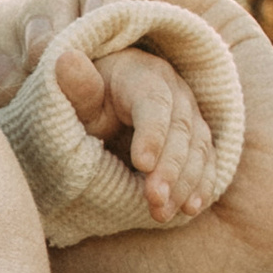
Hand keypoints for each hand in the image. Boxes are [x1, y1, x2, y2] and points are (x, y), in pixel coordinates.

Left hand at [84, 46, 218, 225]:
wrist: (106, 98)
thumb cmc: (87, 97)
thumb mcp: (77, 93)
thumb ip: (77, 86)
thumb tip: (66, 60)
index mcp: (145, 75)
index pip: (154, 104)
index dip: (152, 134)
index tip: (141, 164)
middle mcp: (175, 92)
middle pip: (181, 130)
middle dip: (170, 168)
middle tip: (154, 200)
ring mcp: (190, 116)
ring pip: (197, 148)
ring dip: (185, 183)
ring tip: (164, 212)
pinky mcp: (197, 139)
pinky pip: (206, 161)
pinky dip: (201, 185)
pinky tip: (191, 208)